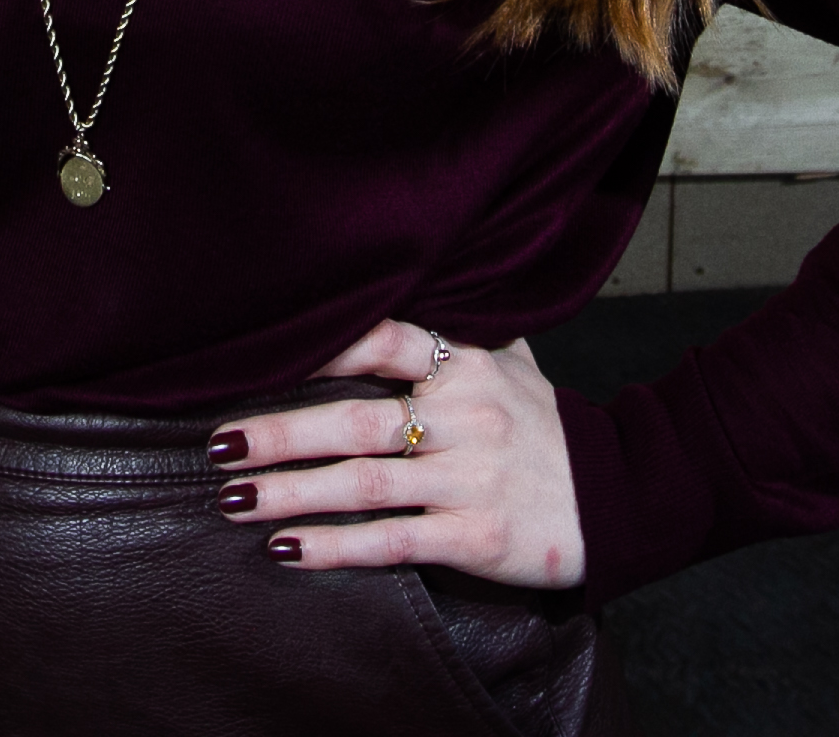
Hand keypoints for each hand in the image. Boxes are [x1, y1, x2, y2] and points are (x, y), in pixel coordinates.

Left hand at [207, 320, 586, 589]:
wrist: (619, 501)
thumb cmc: (552, 432)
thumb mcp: (517, 370)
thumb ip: (466, 339)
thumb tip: (426, 288)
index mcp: (467, 367)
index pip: (388, 340)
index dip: (326, 345)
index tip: (264, 350)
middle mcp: (466, 417)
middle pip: (356, 422)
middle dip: (280, 433)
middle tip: (219, 445)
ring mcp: (470, 478)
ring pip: (363, 485)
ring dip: (290, 493)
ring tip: (234, 498)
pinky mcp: (474, 536)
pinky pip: (390, 541)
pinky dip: (333, 548)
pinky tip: (287, 550)